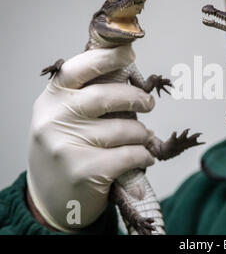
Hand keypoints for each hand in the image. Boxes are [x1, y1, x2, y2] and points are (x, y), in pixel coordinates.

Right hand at [27, 45, 155, 231]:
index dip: (107, 58)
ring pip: (126, 128)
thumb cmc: (65, 150)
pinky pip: (130, 154)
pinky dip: (144, 155)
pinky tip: (144, 157)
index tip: (129, 53)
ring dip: (142, 134)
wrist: (49, 200)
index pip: (79, 68)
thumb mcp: (64, 118)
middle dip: (137, 97)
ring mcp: (67, 146)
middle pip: (108, 96)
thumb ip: (85, 96)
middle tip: (149, 103)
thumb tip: (128, 75)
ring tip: (142, 138)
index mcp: (52, 98)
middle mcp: (55, 118)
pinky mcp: (84, 170)